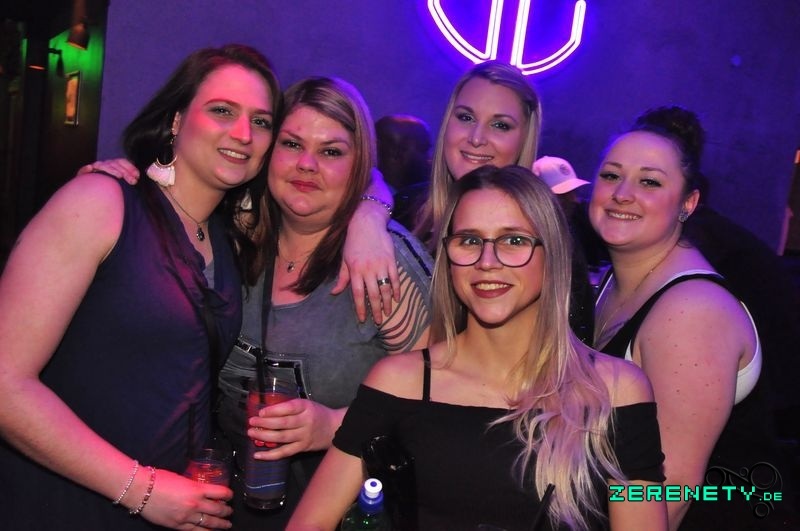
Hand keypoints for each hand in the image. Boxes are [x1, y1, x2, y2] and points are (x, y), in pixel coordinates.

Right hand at [77, 159, 139, 184]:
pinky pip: (84, 170)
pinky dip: (86, 168)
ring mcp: (94, 169)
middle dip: (125, 171)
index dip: (130, 167)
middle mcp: (104, 165)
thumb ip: (128, 180)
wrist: (94, 197)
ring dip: (111, 170)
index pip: (122, 162)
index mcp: (114, 165)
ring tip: (119, 176)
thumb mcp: (122, 185)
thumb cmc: (110, 190)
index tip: (137, 176)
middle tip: (133, 181)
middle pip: (114, 163)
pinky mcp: (83, 175)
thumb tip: (138, 178)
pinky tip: (90, 168)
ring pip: (102, 165)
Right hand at [136, 468, 232, 528]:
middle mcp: (194, 504)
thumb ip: (193, 486)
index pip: (221, 493)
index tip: (230, 496)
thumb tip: (202, 490)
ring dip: (220, 524)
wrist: (141, 491)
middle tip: (230, 512)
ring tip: (226, 525)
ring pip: (209, 523)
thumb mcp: (182, 478)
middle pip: (218, 510)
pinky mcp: (177, 526)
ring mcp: (186, 517)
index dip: (228, 495)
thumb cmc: (159, 480)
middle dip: (227, 511)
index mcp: (196, 489)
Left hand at [247, 398, 343, 460]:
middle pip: (283, 423)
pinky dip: (270, 455)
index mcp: (306, 407)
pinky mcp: (302, 448)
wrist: (335, 428)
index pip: (289, 408)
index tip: (261, 412)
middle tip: (251, 422)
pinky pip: (285, 452)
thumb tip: (267, 410)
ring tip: (252, 433)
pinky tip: (258, 454)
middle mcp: (306, 422)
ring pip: (282, 437)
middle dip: (265, 423)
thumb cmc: (317, 414)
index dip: (274, 410)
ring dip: (265, 436)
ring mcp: (304, 436)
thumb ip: (290, 407)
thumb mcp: (307, 404)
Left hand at [332, 204, 398, 322]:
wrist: (366, 223)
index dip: (360, 309)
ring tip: (388, 312)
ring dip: (388, 302)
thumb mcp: (344, 259)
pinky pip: (395, 278)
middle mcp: (368, 269)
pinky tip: (397, 298)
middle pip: (373, 295)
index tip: (363, 320)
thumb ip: (342, 277)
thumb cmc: (353, 241)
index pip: (358, 294)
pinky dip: (397, 289)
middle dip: (376, 310)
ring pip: (386, 288)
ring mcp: (381, 265)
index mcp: (355, 270)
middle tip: (379, 321)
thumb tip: (334, 292)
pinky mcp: (391, 260)